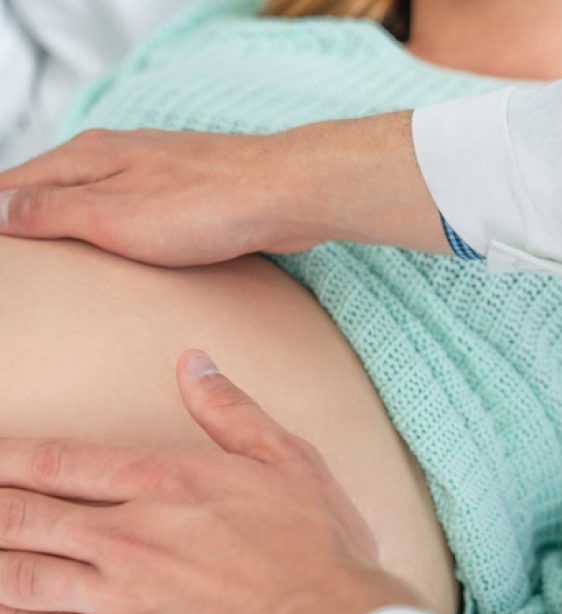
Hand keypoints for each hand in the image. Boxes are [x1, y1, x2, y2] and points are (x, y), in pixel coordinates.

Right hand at [0, 114, 446, 266]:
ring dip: (75, 223)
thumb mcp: (112, 214)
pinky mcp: (188, 193)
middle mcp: (119, 156)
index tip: (2, 256)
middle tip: (21, 258)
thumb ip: (52, 211)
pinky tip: (126, 250)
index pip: (17, 184)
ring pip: (97, 198)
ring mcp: (156, 172)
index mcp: (89, 156)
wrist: (282, 196)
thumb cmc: (204, 205)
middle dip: (30, 218)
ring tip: (61, 257)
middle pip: (54, 187)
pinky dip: (118, 229)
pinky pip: (137, 210)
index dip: (0, 216)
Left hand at [0, 350, 418, 613]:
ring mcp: (120, 594)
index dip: (8, 458)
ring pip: (21, 575)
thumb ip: (232, 411)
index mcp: (165, 482)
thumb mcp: (287, 459)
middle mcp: (129, 534)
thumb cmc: (315, 549)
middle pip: (23, 516)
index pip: (59, 462)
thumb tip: (196, 365)